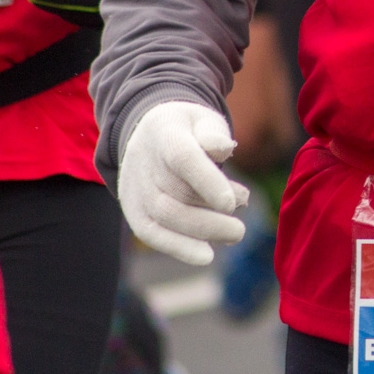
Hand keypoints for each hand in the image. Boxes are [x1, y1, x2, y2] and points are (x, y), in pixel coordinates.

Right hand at [118, 101, 249, 265]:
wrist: (146, 136)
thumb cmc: (186, 130)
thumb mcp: (202, 119)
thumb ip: (214, 133)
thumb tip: (226, 148)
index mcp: (165, 133)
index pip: (183, 158)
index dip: (207, 181)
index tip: (231, 203)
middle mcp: (145, 162)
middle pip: (174, 195)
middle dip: (210, 218)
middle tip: (239, 230)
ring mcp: (136, 187)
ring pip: (164, 217)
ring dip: (201, 231)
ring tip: (233, 232)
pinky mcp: (134, 209)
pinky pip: (151, 233)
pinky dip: (178, 247)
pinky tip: (206, 255)